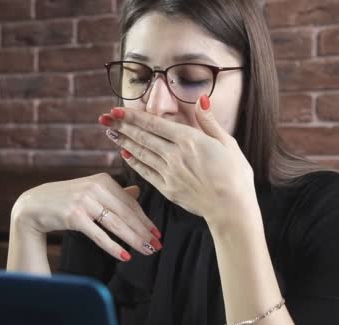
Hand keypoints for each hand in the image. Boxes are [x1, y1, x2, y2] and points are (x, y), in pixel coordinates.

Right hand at [10, 173, 162, 261]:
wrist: (35, 205)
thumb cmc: (66, 199)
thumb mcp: (91, 191)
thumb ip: (115, 193)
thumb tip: (138, 192)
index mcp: (103, 180)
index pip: (130, 202)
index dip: (145, 219)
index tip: (157, 233)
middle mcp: (95, 187)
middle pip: (126, 213)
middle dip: (144, 231)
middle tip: (157, 245)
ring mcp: (84, 201)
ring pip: (116, 224)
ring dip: (134, 239)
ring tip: (147, 250)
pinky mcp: (74, 216)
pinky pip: (99, 234)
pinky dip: (113, 246)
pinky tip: (125, 256)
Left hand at [98, 95, 254, 220]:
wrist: (232, 209)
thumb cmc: (235, 175)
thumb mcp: (227, 143)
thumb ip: (209, 122)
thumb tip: (201, 100)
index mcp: (189, 140)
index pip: (154, 124)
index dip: (133, 116)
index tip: (117, 109)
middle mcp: (174, 155)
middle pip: (142, 136)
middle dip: (121, 126)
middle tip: (103, 117)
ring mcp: (168, 173)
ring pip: (140, 153)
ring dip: (123, 141)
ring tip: (110, 132)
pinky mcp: (167, 188)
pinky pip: (145, 172)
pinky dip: (134, 162)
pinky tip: (125, 154)